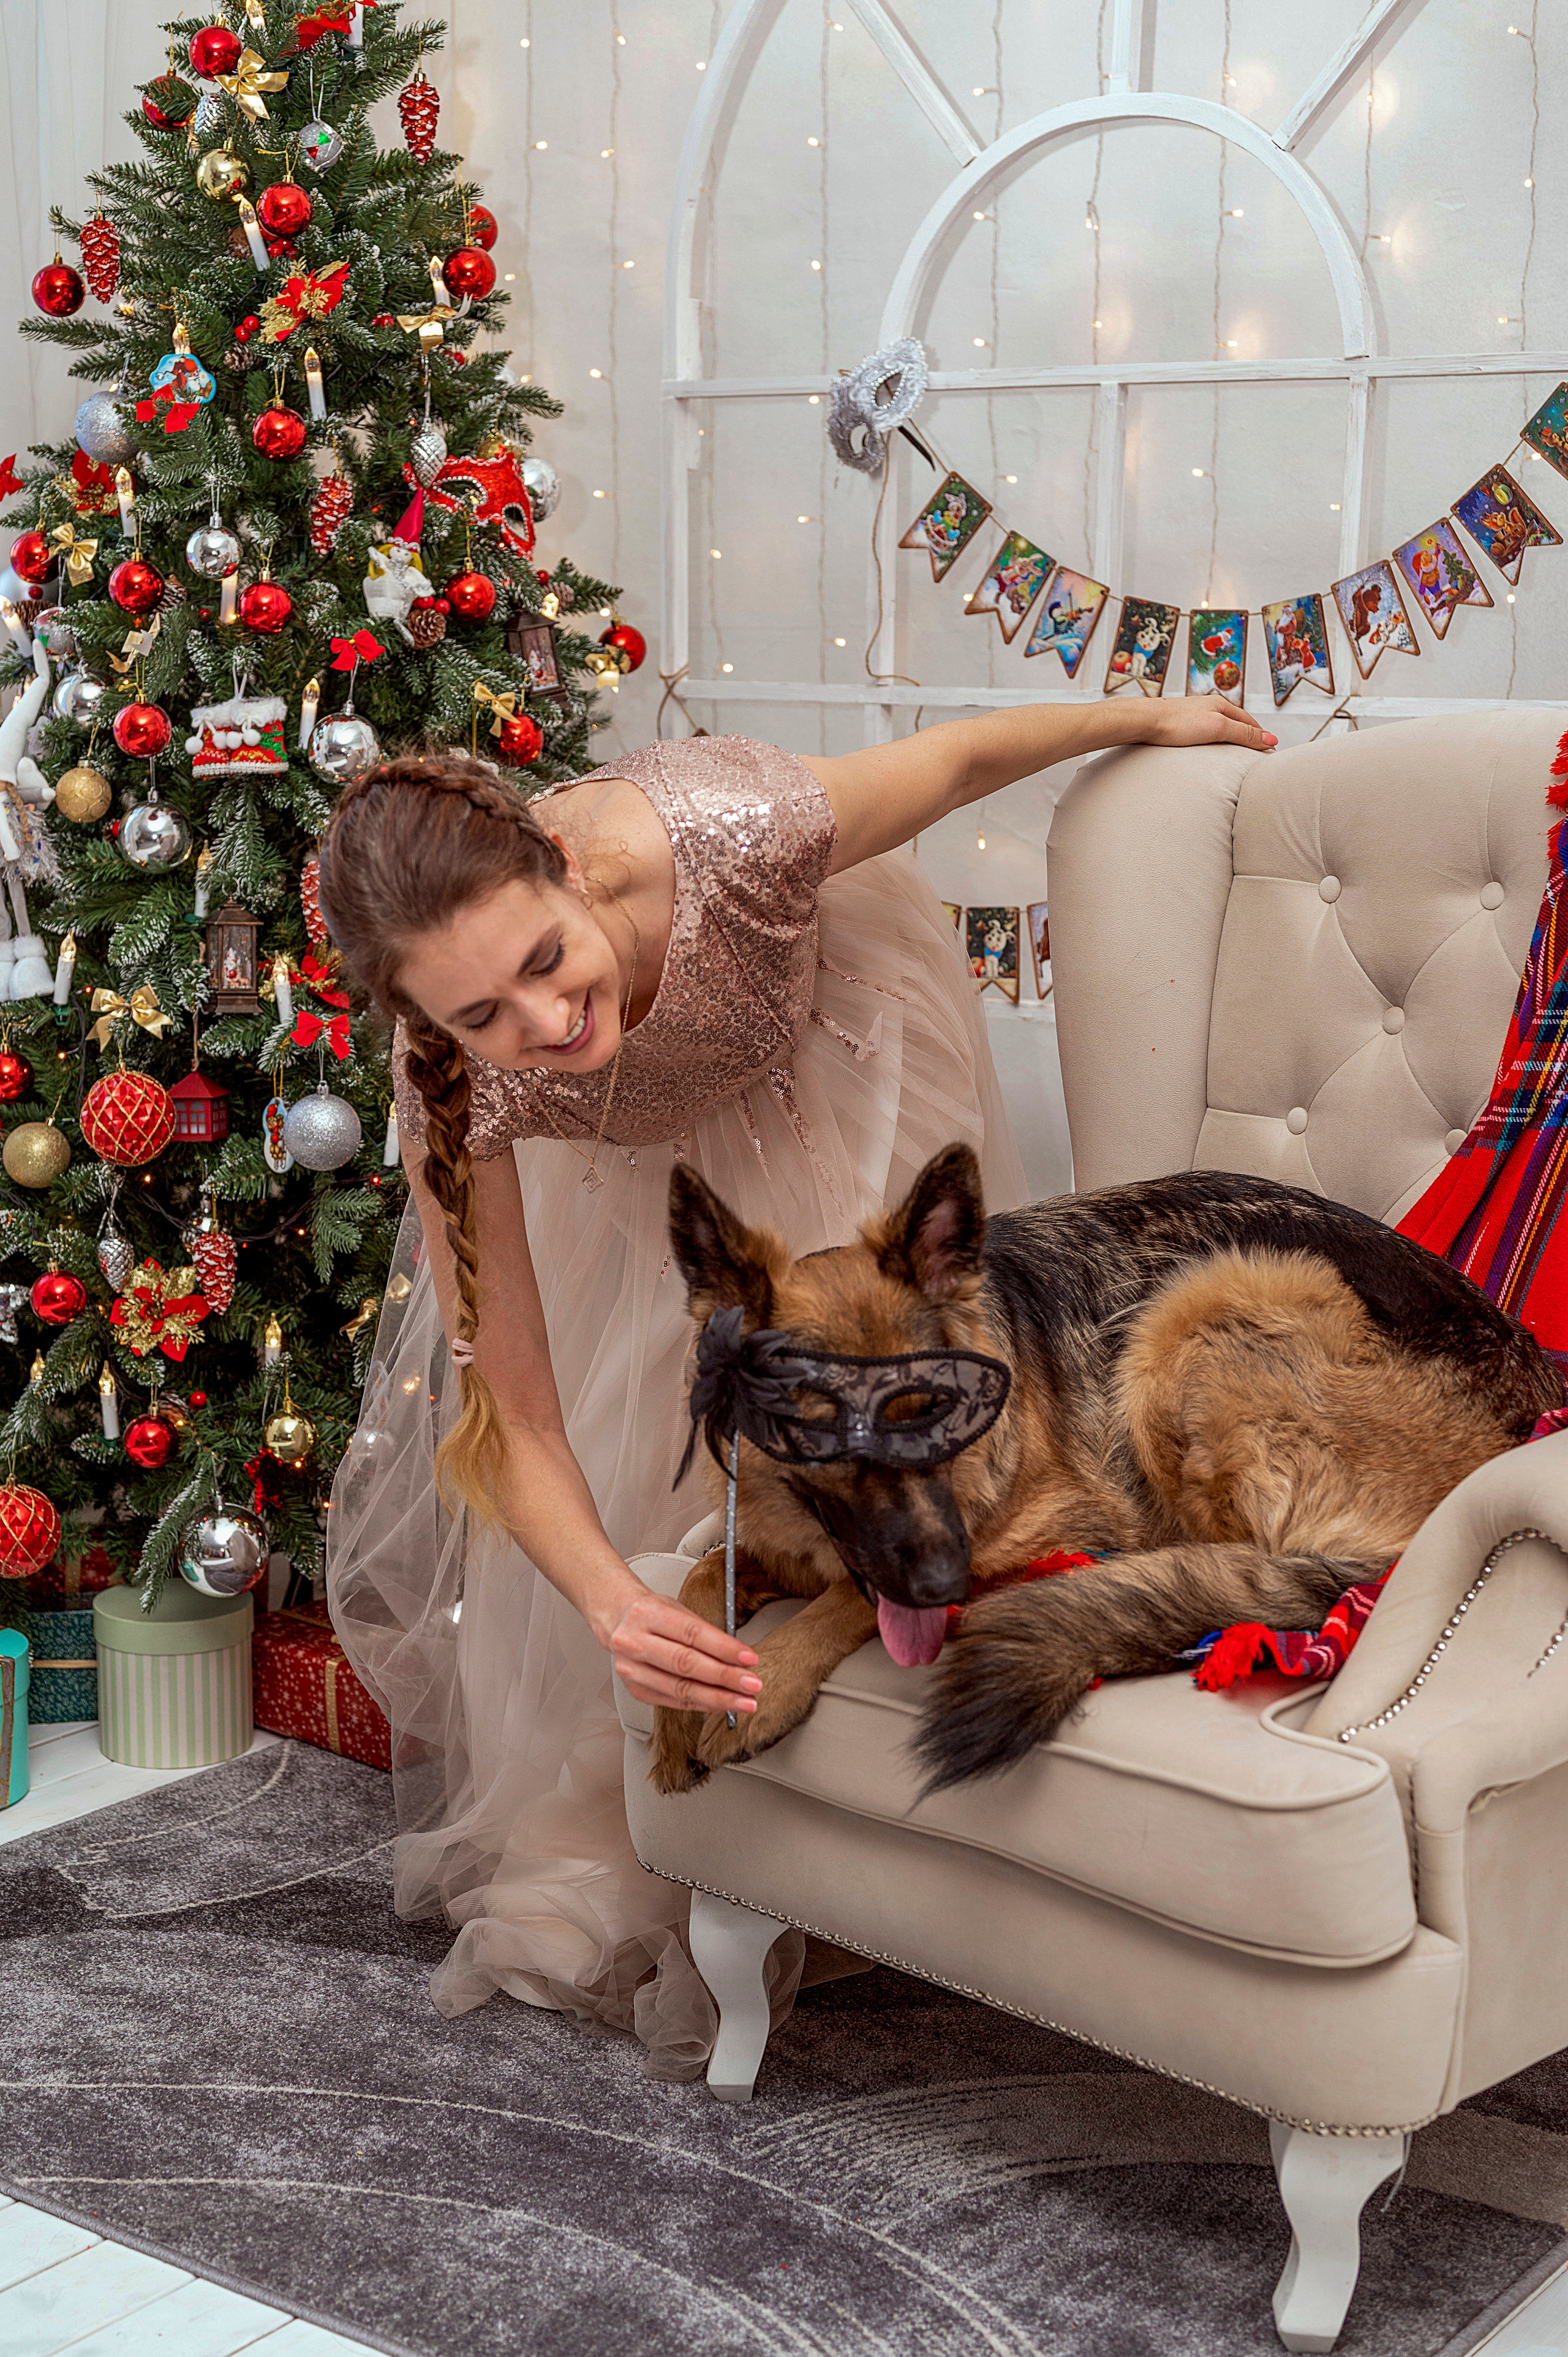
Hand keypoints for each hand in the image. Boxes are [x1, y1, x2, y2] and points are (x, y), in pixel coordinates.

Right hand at [604, 1580, 763, 1714]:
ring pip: (681, 1688)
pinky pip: (675, 1701)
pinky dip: (702, 1703)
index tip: (750, 1658)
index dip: (723, 1648)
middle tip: (752, 1685)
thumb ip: (703, 1632)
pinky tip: (722, 1704)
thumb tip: (739, 1659)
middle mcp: (634, 1642)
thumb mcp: (676, 1608)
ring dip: (718, 1698)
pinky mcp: (635, 1690)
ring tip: (744, 1701)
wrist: (616, 1620)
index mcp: (646, 1614)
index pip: (691, 1634)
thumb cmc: (651, 1613)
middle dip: (725, 1678)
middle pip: (686, 1664)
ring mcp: (631, 1670)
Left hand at [1138, 694, 1276, 753]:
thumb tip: (1271, 739)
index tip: (1271, 749)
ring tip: (1238, 751)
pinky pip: (1204, 733)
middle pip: (1235, 722)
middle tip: (1258, 751)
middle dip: (1248, 735)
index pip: (1249, 722)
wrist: (1143, 721)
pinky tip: (1209, 748)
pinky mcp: (1179, 725)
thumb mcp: (1217, 728)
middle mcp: (1207, 707)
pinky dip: (1214, 740)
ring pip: (1219, 727)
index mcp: (1220, 705)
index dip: (1261, 736)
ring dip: (1231, 738)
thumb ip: (1243, 734)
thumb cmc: (1177, 723)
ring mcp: (1193, 715)